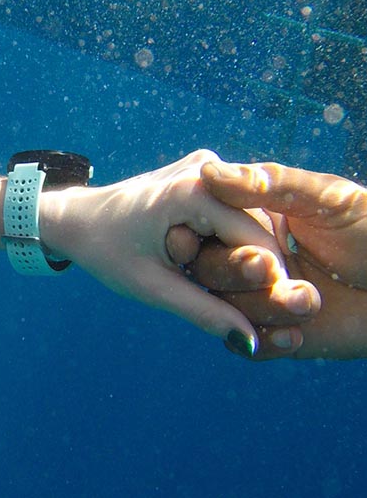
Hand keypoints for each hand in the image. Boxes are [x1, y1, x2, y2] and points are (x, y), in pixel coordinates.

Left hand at [39, 150, 319, 354]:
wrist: (76, 219)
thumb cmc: (106, 252)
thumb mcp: (152, 287)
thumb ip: (203, 311)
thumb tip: (252, 341)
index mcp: (194, 190)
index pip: (258, 241)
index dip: (267, 281)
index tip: (269, 315)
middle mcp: (206, 167)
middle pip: (257, 228)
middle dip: (249, 267)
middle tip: (227, 299)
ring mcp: (205, 165)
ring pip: (248, 220)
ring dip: (238, 254)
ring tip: (206, 277)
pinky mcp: (202, 173)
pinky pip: (231, 212)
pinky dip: (225, 239)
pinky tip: (203, 260)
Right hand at [198, 160, 366, 358]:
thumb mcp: (326, 198)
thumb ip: (268, 184)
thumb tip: (207, 170)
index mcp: (252, 219)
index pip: (204, 227)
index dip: (192, 235)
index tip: (190, 237)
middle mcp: (247, 257)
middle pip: (207, 269)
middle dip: (233, 270)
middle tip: (267, 267)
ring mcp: (258, 297)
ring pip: (225, 309)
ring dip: (261, 306)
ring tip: (310, 301)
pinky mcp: (273, 332)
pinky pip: (247, 345)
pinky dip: (265, 342)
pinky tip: (295, 336)